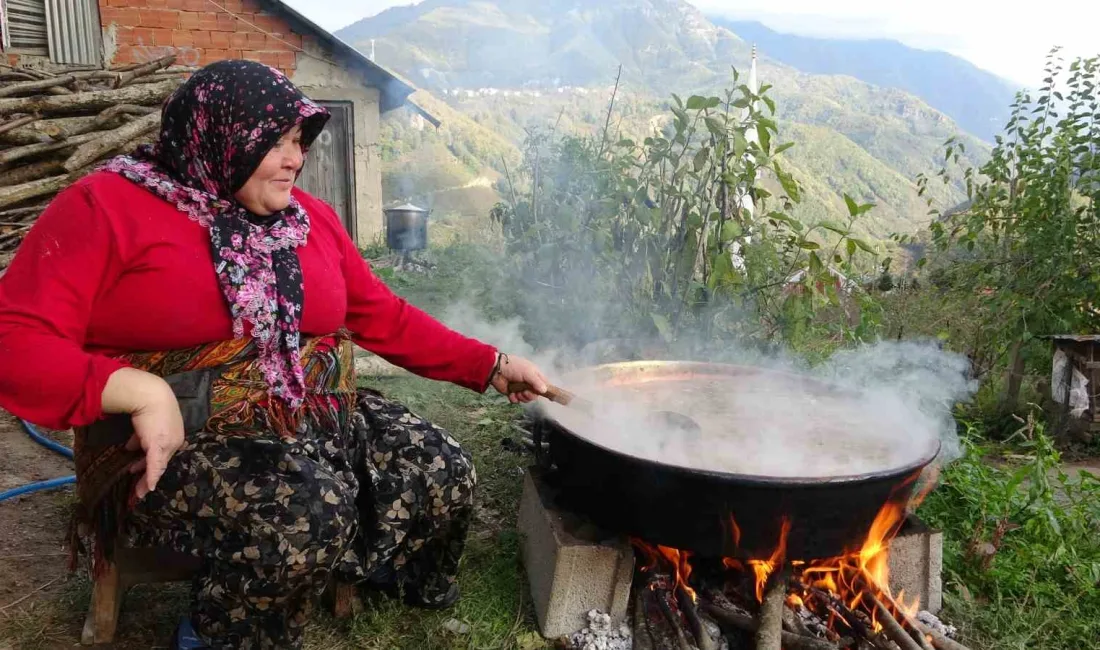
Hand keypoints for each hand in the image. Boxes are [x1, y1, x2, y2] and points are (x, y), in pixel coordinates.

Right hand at [102, 368, 184, 499]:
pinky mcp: (158, 445)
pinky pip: (154, 465)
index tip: (142, 470)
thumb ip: (141, 436)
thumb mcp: (146, 423)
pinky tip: (149, 488)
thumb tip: (131, 447)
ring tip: (139, 487)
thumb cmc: (149, 404)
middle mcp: (174, 440)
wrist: (151, 394)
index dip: (153, 463)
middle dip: (149, 473)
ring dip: (147, 477)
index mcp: (175, 435)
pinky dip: (151, 476)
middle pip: (162, 461)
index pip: (164, 453)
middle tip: (141, 486)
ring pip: (158, 465)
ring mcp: (167, 443)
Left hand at [489, 353, 548, 403]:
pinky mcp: (512, 393)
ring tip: (516, 392)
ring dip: (522, 397)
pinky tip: (511, 394)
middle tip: (525, 392)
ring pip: (526, 399)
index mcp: (534, 375)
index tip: (551, 398)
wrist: (497, 369)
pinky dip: (514, 398)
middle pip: (535, 395)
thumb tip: (545, 390)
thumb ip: (537, 382)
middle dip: (530, 395)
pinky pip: (517, 400)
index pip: (545, 384)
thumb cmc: (514, 367)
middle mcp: (529, 382)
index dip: (547, 390)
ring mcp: (520, 388)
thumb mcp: (528, 372)